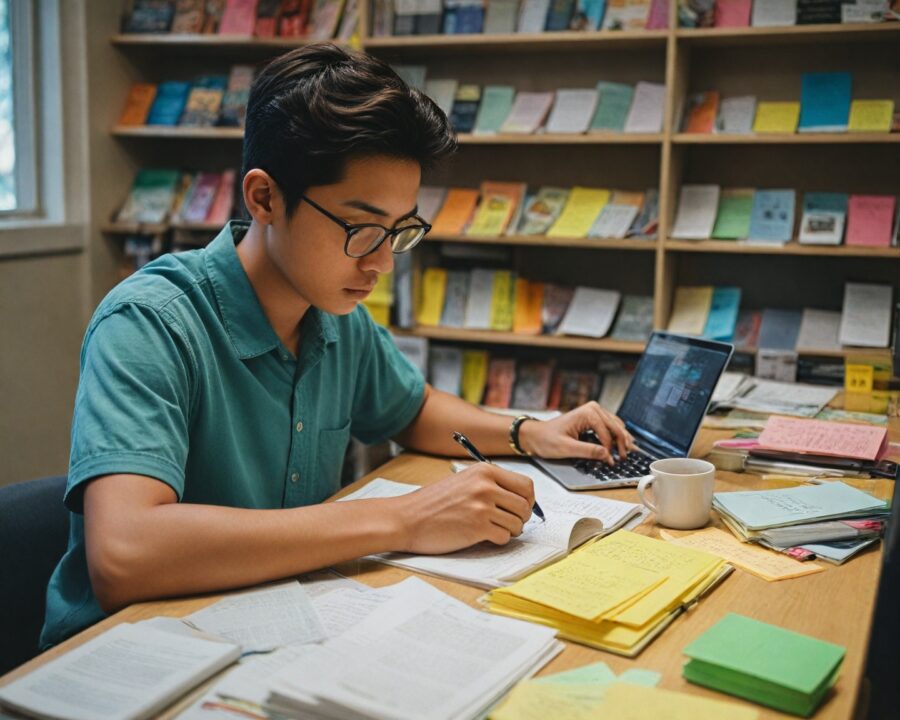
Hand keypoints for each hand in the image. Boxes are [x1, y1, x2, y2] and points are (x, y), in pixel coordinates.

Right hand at [392, 463, 534, 554]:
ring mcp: (482, 507)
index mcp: (484, 471)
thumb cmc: (432, 503)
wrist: (407, 518)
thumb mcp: (463, 481)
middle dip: (521, 517)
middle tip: (510, 522)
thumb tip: (520, 498)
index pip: (526, 485)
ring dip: (511, 530)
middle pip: (525, 505)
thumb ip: (490, 485)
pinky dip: (499, 539)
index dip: (528, 499)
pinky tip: (484, 536)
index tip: (521, 507)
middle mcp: (486, 486)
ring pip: (518, 523)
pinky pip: (505, 537)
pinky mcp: (478, 528)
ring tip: (495, 529)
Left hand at [518, 401, 635, 464]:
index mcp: (587, 413)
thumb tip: (607, 456)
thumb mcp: (567, 448)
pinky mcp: (592, 418)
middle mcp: (592, 409)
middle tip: (624, 458)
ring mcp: (593, 412)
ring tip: (624, 452)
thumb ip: (588, 451)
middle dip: (621, 443)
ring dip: (621, 439)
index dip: (610, 449)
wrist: (535, 435)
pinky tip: (618, 445)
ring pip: (615, 425)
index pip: (607, 433)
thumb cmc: (546, 439)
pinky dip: (615, 435)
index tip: (611, 462)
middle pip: (616, 427)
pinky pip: (610, 426)